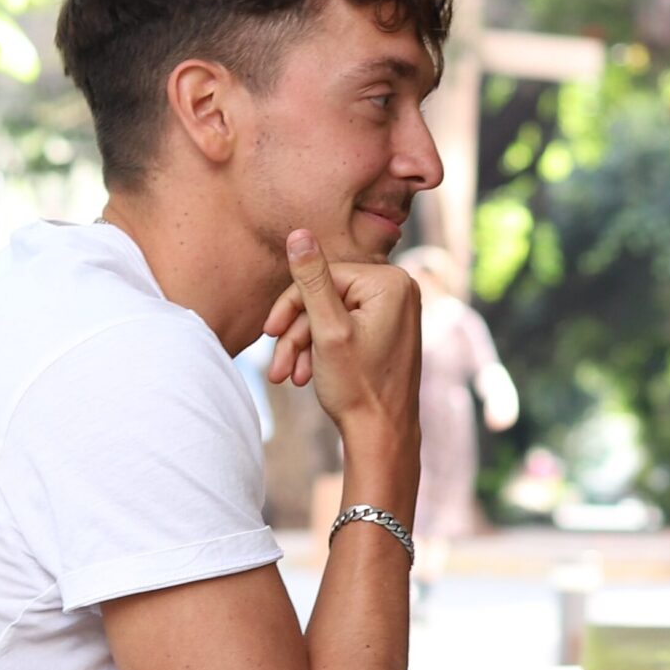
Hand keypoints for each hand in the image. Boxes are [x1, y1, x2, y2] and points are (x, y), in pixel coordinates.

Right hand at [283, 230, 420, 464]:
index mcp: (391, 282)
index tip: (269, 333)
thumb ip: (311, 280)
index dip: (292, 305)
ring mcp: (396, 311)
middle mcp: (400, 290)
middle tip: (277, 367)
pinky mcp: (388, 330)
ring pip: (332, 316)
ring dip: (304, 346)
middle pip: (327, 296)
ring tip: (288, 377)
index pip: (324, 276)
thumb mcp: (327, 330)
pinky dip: (322, 350)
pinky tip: (307, 375)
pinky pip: (345, 328)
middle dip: (297, 332)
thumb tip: (299, 232)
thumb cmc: (358, 388)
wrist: (382, 437)